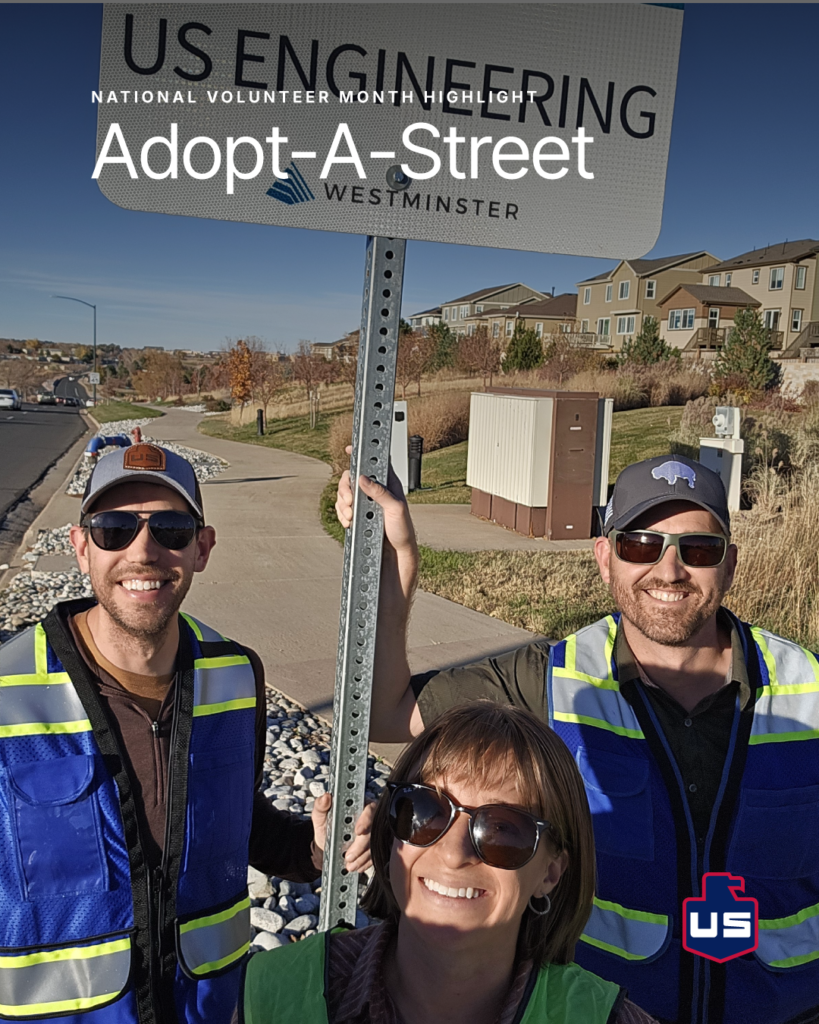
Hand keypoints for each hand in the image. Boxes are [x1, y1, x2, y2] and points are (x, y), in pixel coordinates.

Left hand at [309, 794, 374, 873]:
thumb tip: (325, 797)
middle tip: (349, 856)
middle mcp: (370, 818)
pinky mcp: (375, 847)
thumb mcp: (320, 816)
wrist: (326, 845)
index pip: (369, 808)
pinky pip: (375, 856)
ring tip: (349, 865)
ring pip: (375, 845)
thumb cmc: (325, 826)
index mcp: (359, 804)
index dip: (366, 820)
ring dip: (362, 857)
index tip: (357, 831)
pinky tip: (356, 867)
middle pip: (374, 830)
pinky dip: (365, 863)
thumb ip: (321, 806)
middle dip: (361, 845)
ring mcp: (374, 833)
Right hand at [335, 446, 417, 565]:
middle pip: (351, 477)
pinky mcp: (358, 514)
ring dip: (342, 504)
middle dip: (345, 488)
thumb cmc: (403, 530)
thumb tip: (363, 478)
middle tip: (350, 501)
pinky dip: (342, 514)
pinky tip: (348, 522)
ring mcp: (365, 502)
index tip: (350, 450)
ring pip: (344, 494)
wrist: (396, 553)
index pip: (374, 462)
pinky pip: (343, 509)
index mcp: (387, 483)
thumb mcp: (396, 509)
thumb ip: (380, 492)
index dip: (361, 454)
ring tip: (351, 517)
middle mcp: (375, 490)